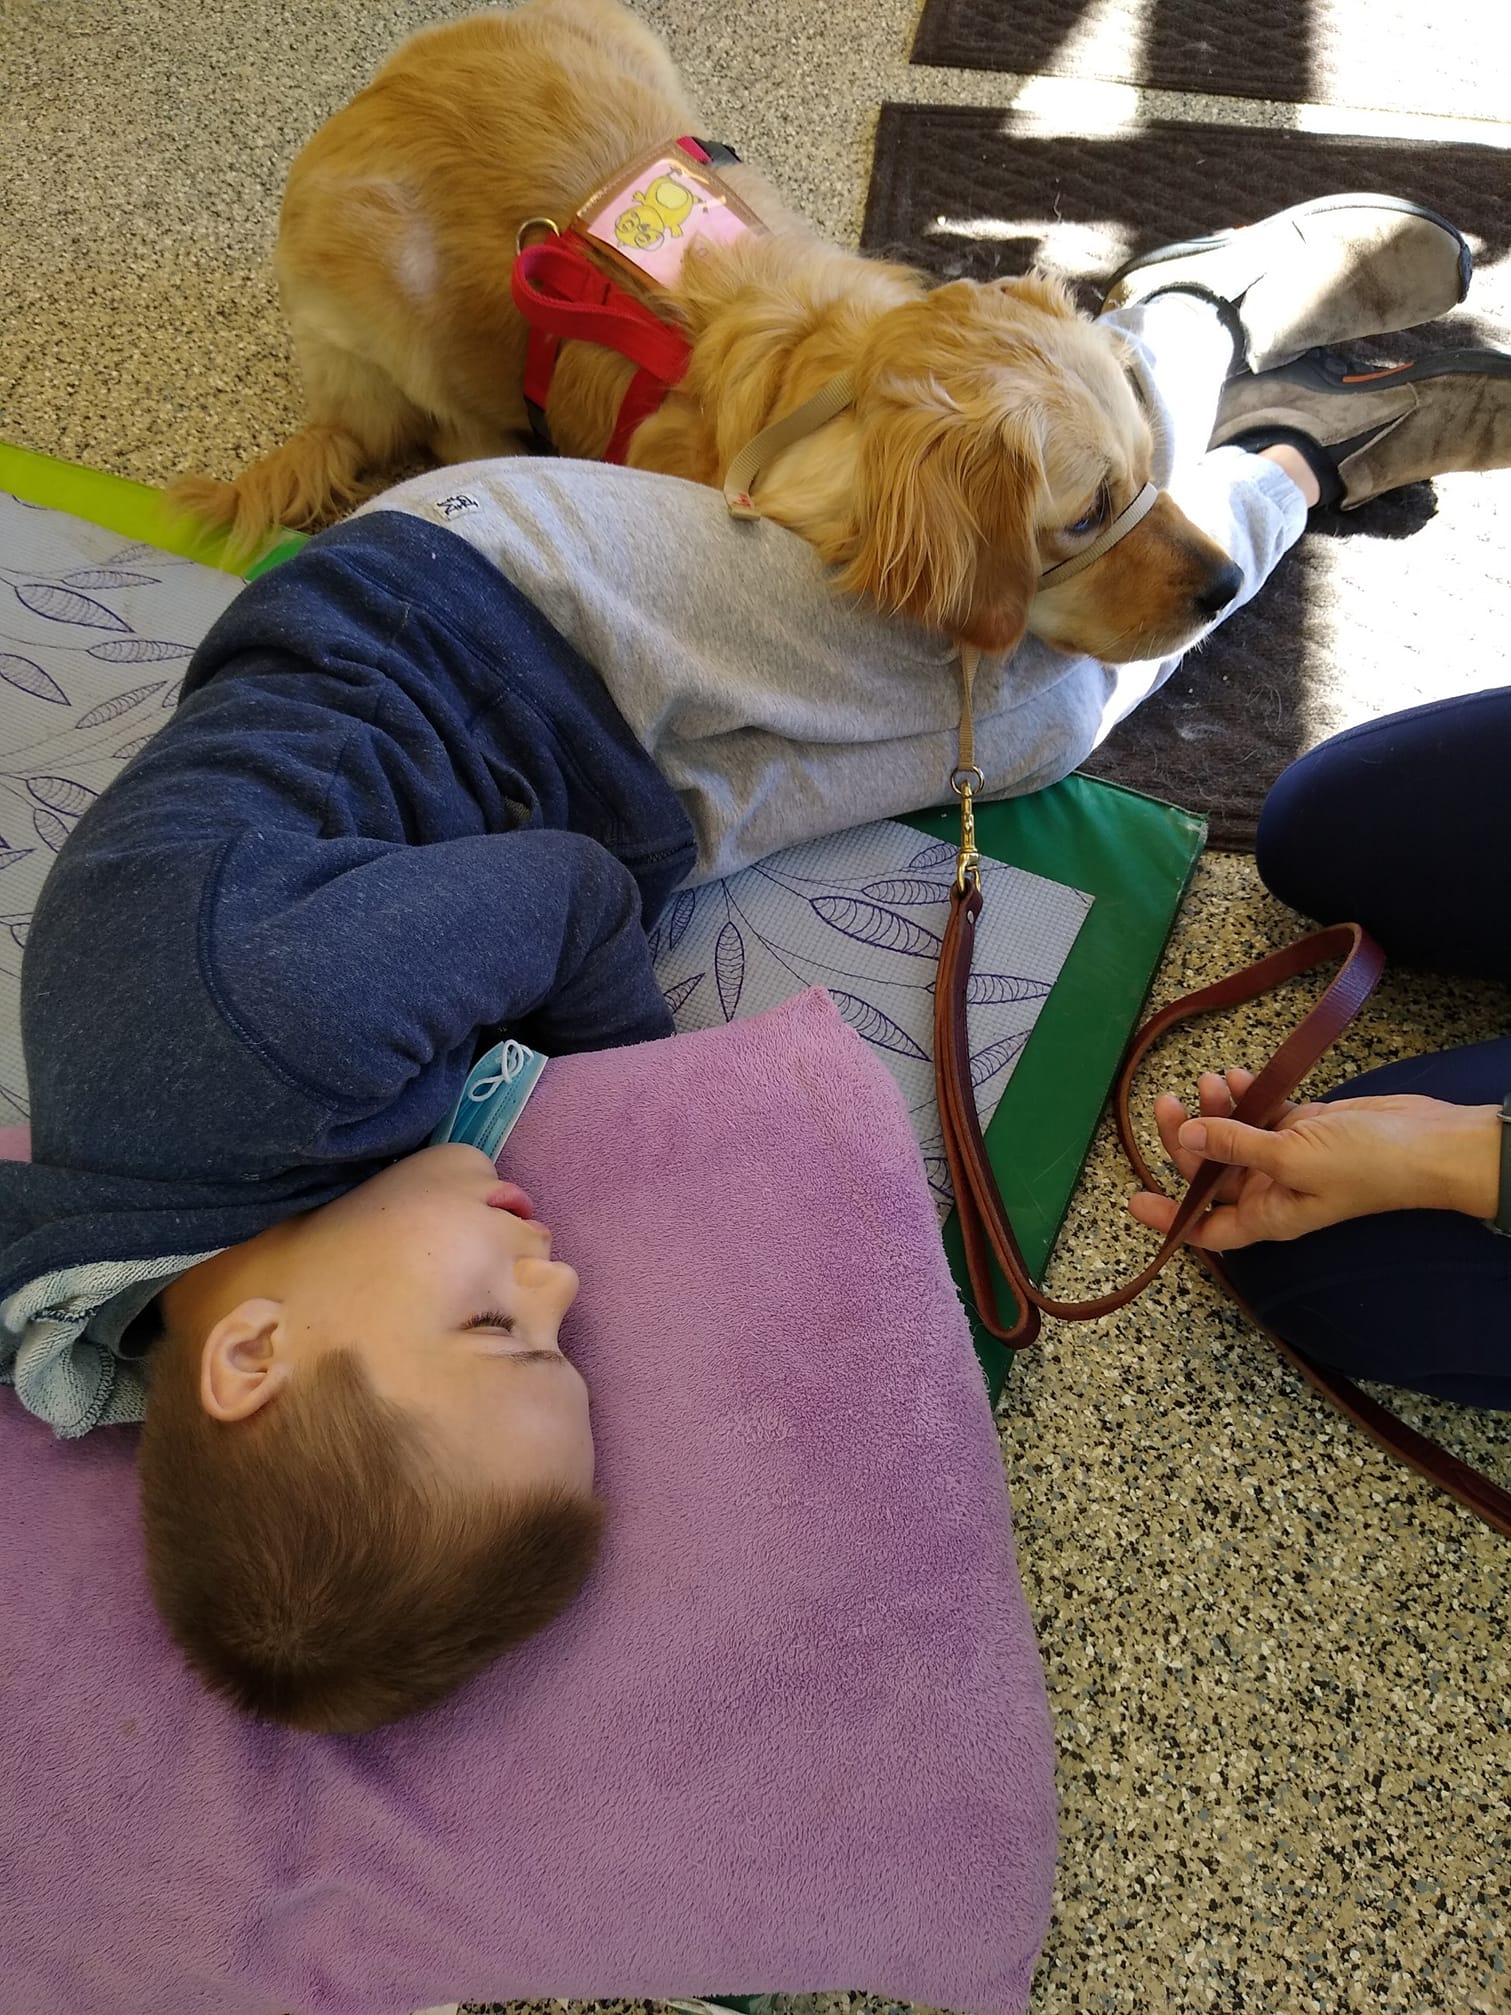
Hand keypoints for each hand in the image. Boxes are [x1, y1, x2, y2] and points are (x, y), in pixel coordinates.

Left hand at [1128, 1068, 1502, 1251]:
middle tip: (1168, 1104)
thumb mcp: (1292, 1157)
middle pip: (1211, 1173)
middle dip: (1186, 1139)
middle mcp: (1273, 1191)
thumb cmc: (1366, 1165)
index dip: (1170, 1219)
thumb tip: (1187, 1138)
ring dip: (1216, 1110)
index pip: (1208, 1227)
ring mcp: (1287, 1158)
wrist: (1425, 1141)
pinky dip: (1245, 1097)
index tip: (1134, 1200)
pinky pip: (1259, 1114)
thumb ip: (1236, 1146)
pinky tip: (1237, 1076)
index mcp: (1269, 1216)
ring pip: (1232, 1137)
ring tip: (1211, 1080)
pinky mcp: (1302, 1127)